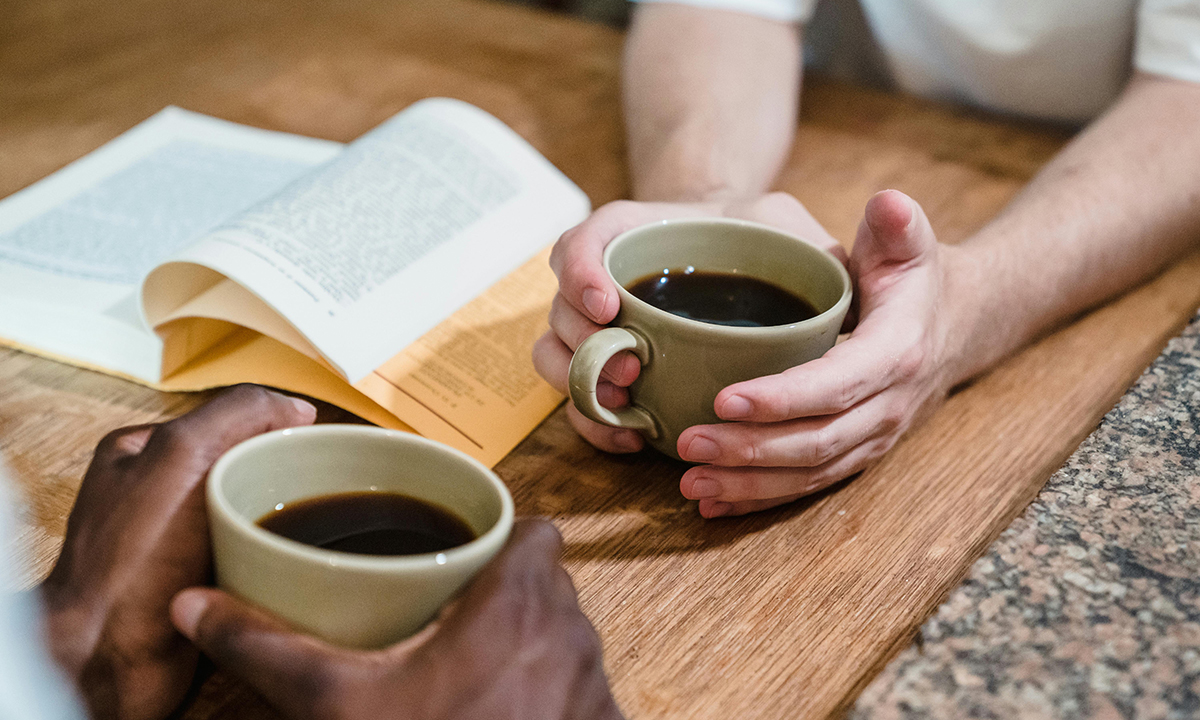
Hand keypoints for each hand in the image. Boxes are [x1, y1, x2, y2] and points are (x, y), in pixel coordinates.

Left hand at [39, 385, 316, 719]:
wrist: (108, 658)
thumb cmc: (127, 561)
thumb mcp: (181, 456)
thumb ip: (237, 414)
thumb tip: (297, 407)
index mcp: (145, 451)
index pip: (227, 420)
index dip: (272, 427)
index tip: (312, 443)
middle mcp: (160, 493)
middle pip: (244, 466)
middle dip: (283, 479)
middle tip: (318, 491)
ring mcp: (181, 542)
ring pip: (254, 515)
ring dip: (284, 525)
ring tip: (312, 531)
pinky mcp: (202, 584)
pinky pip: (254, 559)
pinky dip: (275, 561)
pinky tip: (295, 564)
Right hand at [170, 519, 623, 719]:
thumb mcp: (337, 702)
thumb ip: (268, 647)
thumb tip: (196, 607)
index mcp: (518, 600)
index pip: (537, 530)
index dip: (505, 532)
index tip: (463, 548)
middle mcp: (572, 631)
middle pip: (548, 582)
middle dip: (506, 589)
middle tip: (450, 608)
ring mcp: (594, 682)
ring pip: (567, 633)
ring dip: (530, 640)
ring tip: (471, 662)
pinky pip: (583, 686)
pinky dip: (552, 689)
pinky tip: (506, 709)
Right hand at [532, 192, 845, 454]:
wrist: (748, 275)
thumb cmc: (772, 250)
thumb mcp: (803, 229)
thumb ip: (849, 225)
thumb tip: (892, 207)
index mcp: (644, 230)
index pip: (590, 237)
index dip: (584, 269)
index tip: (611, 303)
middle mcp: (611, 277)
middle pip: (560, 308)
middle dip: (581, 347)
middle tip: (623, 373)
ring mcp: (603, 326)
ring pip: (558, 357)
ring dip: (581, 392)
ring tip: (626, 418)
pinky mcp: (611, 367)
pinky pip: (581, 398)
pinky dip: (598, 423)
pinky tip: (630, 439)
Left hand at [677, 190, 960, 515]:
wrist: (956, 326)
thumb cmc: (915, 280)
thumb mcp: (910, 244)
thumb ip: (897, 224)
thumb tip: (886, 203)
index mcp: (898, 354)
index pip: (836, 384)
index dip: (782, 397)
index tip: (725, 396)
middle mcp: (889, 407)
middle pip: (816, 441)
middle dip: (750, 449)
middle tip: (689, 443)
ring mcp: (874, 440)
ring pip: (810, 475)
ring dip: (749, 484)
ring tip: (692, 482)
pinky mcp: (858, 456)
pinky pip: (809, 488)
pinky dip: (760, 499)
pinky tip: (714, 505)